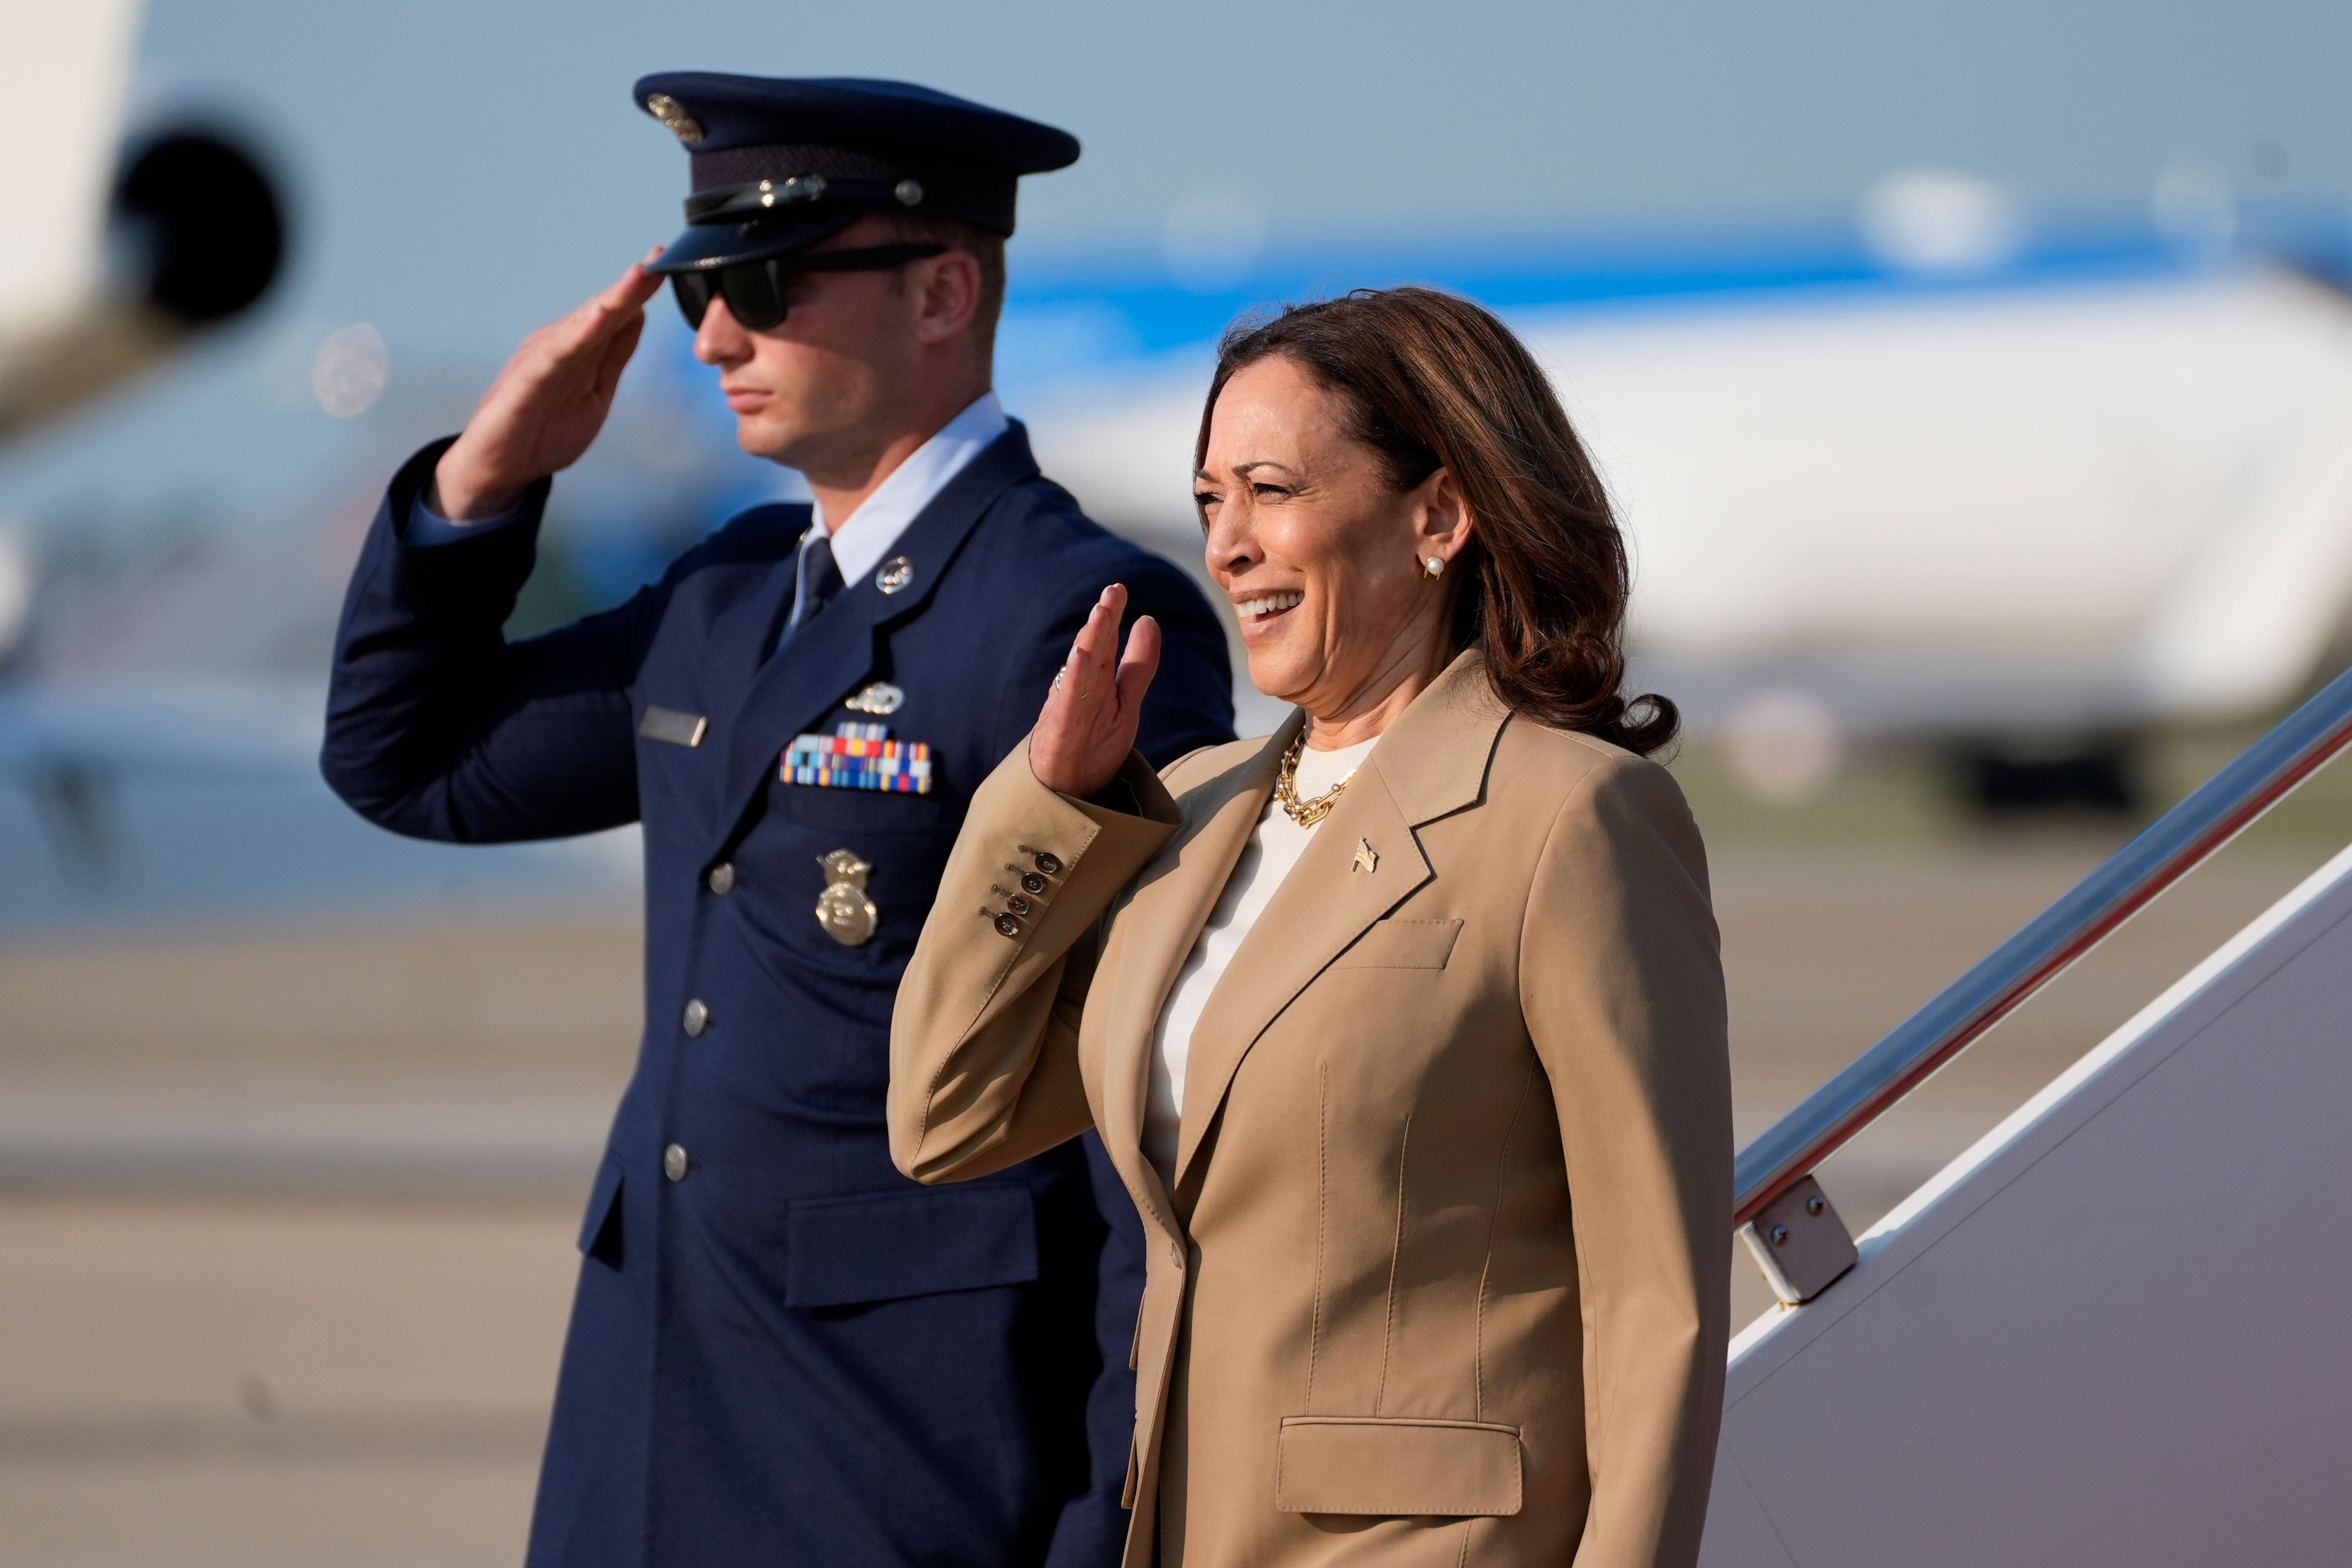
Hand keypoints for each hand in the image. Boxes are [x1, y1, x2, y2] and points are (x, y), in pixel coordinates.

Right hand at [432, 252, 664, 519]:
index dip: (642, 289)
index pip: (616, 314)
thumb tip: (639, 314)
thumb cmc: (546, 430)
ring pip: (581, 325)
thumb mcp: (597, 392)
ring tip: (637, 276)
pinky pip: (552, 356)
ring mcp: (541, 360)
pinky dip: (575, 337)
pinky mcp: (525, 383)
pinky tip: (597, 320)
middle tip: (660, 255)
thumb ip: (614, 355)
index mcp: (579, 348)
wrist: (502, 468)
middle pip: (601, 309)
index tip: (669, 262)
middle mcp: (560, 345)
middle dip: (631, 284)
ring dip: (610, 299)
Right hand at [1031, 584, 1160, 798]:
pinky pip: (1068, 705)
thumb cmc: (1091, 747)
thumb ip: (1138, 665)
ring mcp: (1068, 711)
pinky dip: (1073, 681)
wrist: (1067, 797)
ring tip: (1101, 615)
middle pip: (1093, 651)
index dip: (1111, 616)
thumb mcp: (1125, 703)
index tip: (1119, 588)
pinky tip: (1080, 658)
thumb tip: (1148, 619)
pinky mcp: (1060, 734)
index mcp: (1095, 682)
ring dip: (1089, 642)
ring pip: (1080, 672)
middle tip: (1113, 592)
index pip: (1105, 643)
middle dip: (1102, 622)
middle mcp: (1080, 691)